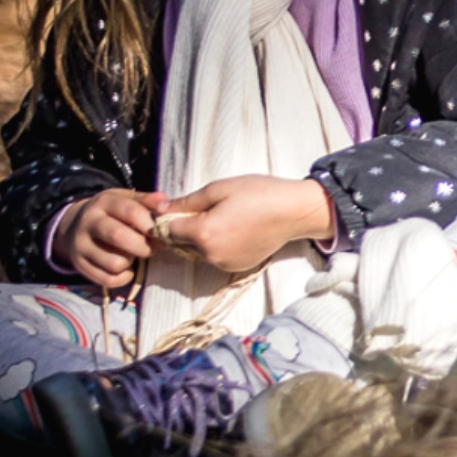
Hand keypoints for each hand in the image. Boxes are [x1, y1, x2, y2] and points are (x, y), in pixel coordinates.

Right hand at [55, 190, 168, 288]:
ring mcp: (80, 246)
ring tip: (133, 254)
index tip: (162, 232)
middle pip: (119, 237)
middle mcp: (88, 223)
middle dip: (144, 246)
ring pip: (115, 263)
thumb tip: (164, 204)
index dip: (152, 225)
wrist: (74, 225)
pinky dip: (123, 278)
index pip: (131, 212)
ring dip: (131, 262)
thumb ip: (147, 201)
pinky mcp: (79, 265)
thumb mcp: (126, 199)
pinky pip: (108, 280)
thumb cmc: (112, 212)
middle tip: (152, 247)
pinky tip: (126, 268)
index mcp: (104, 202)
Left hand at [157, 176, 338, 273]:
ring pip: (198, 251)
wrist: (296, 212)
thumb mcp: (220, 188)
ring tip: (225, 219)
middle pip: (181, 243)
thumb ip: (187, 201)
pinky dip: (218, 246)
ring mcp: (224, 264)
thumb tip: (160, 209)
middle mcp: (210, 254)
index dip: (169, 218)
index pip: (167, 230)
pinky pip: (216, 257)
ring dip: (202, 238)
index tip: (182, 207)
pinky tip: (235, 230)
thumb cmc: (260, 194)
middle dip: (186, 228)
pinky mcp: (237, 267)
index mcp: (203, 233)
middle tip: (209, 209)